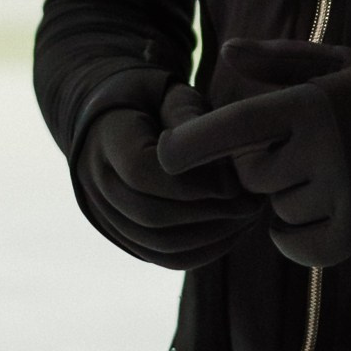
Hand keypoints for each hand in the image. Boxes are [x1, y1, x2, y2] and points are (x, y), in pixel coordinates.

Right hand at [74, 79, 262, 266]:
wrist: (119, 122)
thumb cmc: (155, 101)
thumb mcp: (171, 93)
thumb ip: (188, 115)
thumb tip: (220, 153)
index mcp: (106, 138)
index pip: (141, 173)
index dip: (192, 183)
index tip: (235, 180)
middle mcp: (97, 183)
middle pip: (151, 215)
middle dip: (210, 212)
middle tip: (254, 202)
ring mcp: (107, 216)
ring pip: (159, 244)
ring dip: (212, 235)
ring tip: (249, 215)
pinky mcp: (127, 238)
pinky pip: (165, 257)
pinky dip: (204, 250)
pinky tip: (235, 230)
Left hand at [155, 38, 350, 266]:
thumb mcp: (347, 61)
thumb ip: (283, 62)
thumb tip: (228, 53)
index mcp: (315, 104)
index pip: (230, 130)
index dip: (188, 145)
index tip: (161, 154)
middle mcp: (324, 152)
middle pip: (249, 174)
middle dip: (260, 163)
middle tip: (302, 145)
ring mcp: (342, 197)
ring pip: (274, 208)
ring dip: (287, 196)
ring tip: (335, 168)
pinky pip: (295, 242)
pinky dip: (298, 232)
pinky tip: (327, 205)